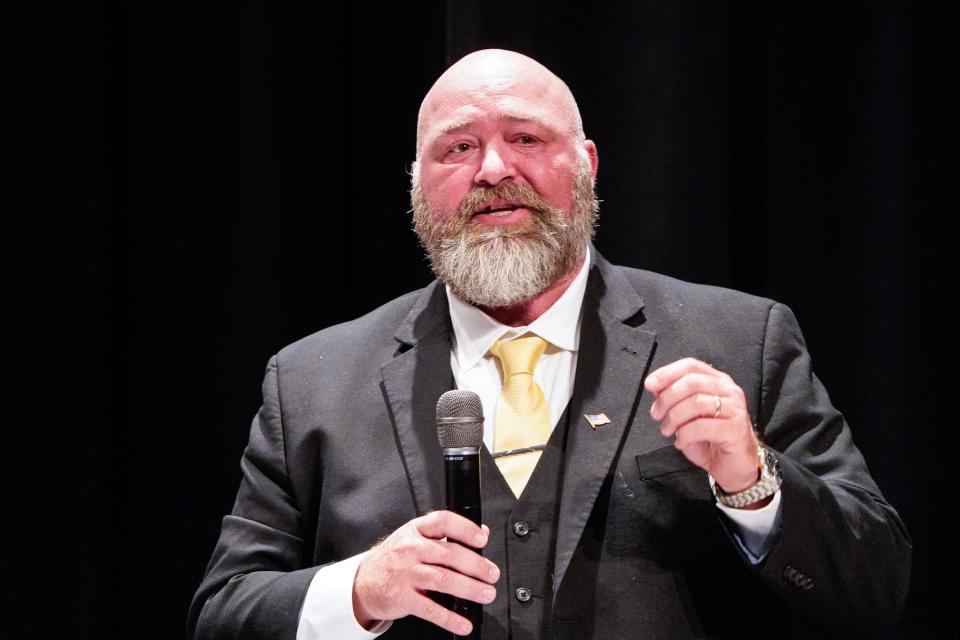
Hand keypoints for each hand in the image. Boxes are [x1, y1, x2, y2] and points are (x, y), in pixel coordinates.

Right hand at [352, 510, 499, 635]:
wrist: (363, 581)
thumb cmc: (394, 558)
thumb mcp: (416, 537)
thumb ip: (447, 535)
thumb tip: (482, 532)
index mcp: (416, 530)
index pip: (442, 521)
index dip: (465, 529)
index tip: (482, 540)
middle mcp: (410, 549)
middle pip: (449, 554)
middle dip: (476, 565)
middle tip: (492, 574)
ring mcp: (405, 574)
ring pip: (443, 579)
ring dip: (469, 588)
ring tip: (486, 594)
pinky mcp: (402, 598)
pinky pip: (430, 609)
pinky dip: (449, 618)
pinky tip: (464, 623)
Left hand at [644, 358, 759, 495]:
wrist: (734, 465)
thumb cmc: (710, 439)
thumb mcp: (686, 416)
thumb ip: (673, 398)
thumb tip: (655, 385)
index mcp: (717, 381)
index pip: (691, 366)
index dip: (667, 373)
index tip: (649, 384)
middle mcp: (729, 391)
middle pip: (692, 382)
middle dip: (667, 398)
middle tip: (656, 414)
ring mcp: (735, 409)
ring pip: (696, 403)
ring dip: (674, 417)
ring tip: (667, 430)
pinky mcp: (735, 429)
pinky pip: (702, 426)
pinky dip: (685, 434)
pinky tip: (680, 441)